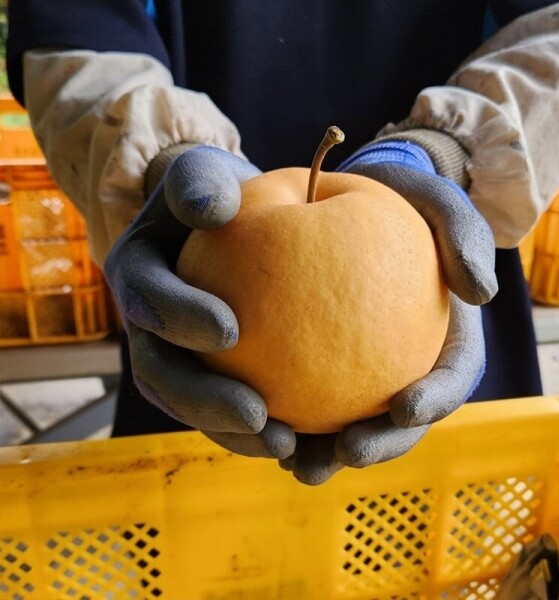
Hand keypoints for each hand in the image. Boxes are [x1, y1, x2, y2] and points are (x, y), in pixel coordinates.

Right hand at [104, 146, 295, 458]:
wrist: (220, 221)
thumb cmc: (214, 195)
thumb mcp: (202, 176)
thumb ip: (200, 184)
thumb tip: (216, 206)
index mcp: (140, 277)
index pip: (149, 300)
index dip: (180, 318)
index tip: (231, 329)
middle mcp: (150, 327)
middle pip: (164, 375)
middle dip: (206, 402)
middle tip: (258, 416)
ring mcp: (179, 356)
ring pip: (197, 407)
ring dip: (236, 435)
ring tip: (288, 447)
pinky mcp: (213, 373)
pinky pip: (233, 408)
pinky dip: (264, 429)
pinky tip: (309, 440)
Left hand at [280, 136, 497, 484]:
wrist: (359, 199)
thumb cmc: (405, 202)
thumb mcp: (440, 204)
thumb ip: (465, 238)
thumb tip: (481, 293)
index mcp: (444, 341)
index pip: (449, 380)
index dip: (433, 401)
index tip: (404, 409)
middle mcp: (403, 364)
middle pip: (398, 422)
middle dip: (377, 446)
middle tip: (344, 452)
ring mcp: (361, 369)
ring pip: (346, 423)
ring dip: (323, 452)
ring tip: (294, 461)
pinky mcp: (318, 362)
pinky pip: (302, 395)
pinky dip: (285, 416)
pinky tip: (257, 422)